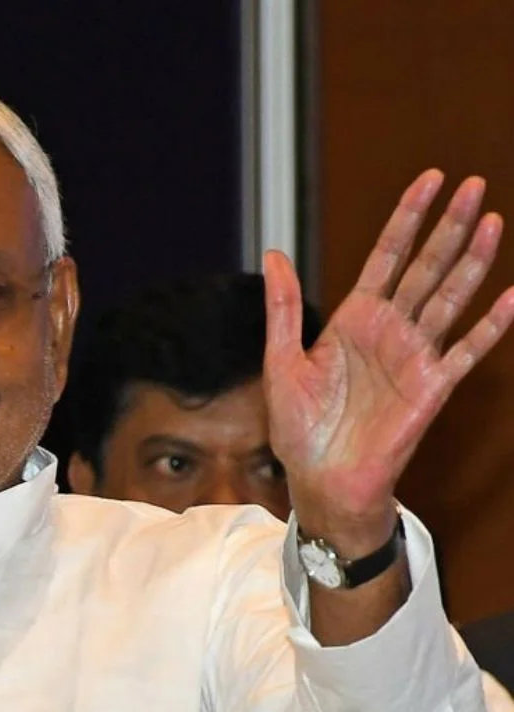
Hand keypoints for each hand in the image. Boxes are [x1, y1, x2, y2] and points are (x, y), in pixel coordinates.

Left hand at [263, 170, 513, 550]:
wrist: (320, 478)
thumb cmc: (300, 426)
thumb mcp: (282, 359)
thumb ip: (283, 307)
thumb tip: (273, 253)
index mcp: (353, 319)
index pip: (387, 255)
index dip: (407, 218)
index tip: (430, 179)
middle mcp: (390, 330)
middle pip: (426, 266)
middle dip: (448, 225)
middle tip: (473, 183)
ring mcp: (415, 355)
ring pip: (450, 296)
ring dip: (472, 260)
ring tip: (492, 219)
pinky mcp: (433, 386)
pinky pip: (468, 349)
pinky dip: (493, 323)